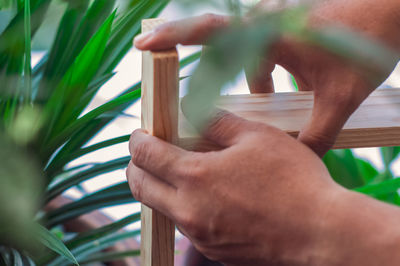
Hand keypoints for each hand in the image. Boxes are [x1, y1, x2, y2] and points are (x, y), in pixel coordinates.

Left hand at [127, 111, 399, 264]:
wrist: (321, 234)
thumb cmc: (293, 180)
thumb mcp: (257, 136)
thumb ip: (217, 121)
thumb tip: (190, 109)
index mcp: (194, 175)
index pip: (146, 155)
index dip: (137, 140)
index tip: (138, 134)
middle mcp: (188, 209)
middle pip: (140, 187)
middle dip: (135, 167)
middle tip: (145, 154)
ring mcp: (199, 234)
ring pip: (161, 207)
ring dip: (159, 187)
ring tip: (177, 172)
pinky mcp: (213, 249)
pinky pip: (185, 224)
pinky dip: (183, 206)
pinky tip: (206, 195)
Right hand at [134, 0, 399, 155]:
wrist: (389, 12)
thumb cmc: (367, 46)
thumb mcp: (341, 97)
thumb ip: (317, 134)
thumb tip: (300, 165)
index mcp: (270, 35)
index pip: (212, 30)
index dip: (175, 35)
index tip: (144, 43)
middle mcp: (263, 26)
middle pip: (211, 40)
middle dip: (189, 54)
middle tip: (166, 69)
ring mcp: (269, 26)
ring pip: (235, 53)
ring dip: (235, 76)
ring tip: (254, 96)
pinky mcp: (278, 31)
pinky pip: (253, 53)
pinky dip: (254, 73)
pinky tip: (265, 90)